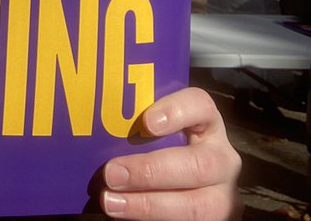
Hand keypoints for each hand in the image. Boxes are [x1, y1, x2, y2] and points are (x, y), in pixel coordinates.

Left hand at [100, 87, 241, 219]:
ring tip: (111, 203)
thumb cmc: (161, 148)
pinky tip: (125, 218)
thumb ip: (139, 129)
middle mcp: (221, 159)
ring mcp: (221, 195)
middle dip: (150, 171)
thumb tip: (94, 129)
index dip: (176, 111)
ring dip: (148, 205)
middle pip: (197, 164)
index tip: (146, 121)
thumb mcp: (159, 134)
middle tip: (111, 173)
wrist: (187, 187)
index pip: (200, 106)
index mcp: (207, 125)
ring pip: (195, 206)